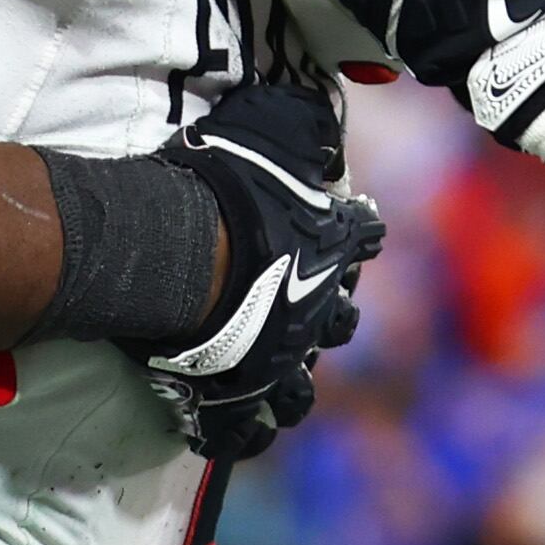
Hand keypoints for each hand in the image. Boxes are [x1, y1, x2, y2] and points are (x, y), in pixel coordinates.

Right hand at [139, 81, 379, 462]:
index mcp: (332, 249)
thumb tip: (321, 110)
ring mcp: (279, 364)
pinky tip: (225, 431)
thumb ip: (301, 120)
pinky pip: (240, 434)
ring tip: (276, 384)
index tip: (355, 230)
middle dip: (327, 320)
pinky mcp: (233, 400)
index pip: (364, 237)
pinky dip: (236, 435)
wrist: (180, 252)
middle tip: (304, 311)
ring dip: (289, 387)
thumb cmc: (225, 187)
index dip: (358, 234)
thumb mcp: (272, 125)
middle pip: (339, 324)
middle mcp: (316, 313)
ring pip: (298, 393)